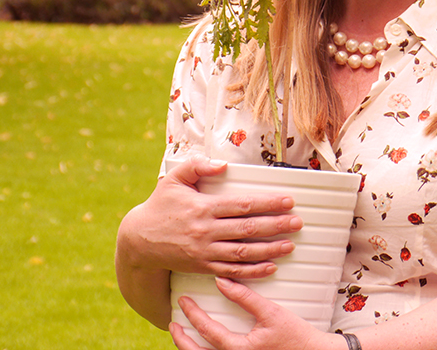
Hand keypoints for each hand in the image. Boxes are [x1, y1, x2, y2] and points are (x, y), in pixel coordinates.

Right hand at [119, 155, 303, 278]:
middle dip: (276, 226)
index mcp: (203, 207)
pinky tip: (269, 267)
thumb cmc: (160, 206)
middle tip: (297, 222)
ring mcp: (205, 251)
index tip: (287, 201)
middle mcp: (206, 231)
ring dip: (269, 250)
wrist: (139, 240)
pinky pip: (231, 271)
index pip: (242, 205)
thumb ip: (197, 166)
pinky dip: (252, 271)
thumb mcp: (174, 180)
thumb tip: (222, 165)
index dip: (267, 204)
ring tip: (290, 245)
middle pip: (247, 229)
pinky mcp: (202, 267)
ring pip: (243, 253)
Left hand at [170, 277, 341, 349]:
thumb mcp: (272, 313)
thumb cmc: (296, 336)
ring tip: (182, 335)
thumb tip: (221, 280)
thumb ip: (245, 297)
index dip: (193, 314)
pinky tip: (203, 345)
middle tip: (173, 323)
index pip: (208, 331)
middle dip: (181, 339)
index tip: (184, 301)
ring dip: (190, 349)